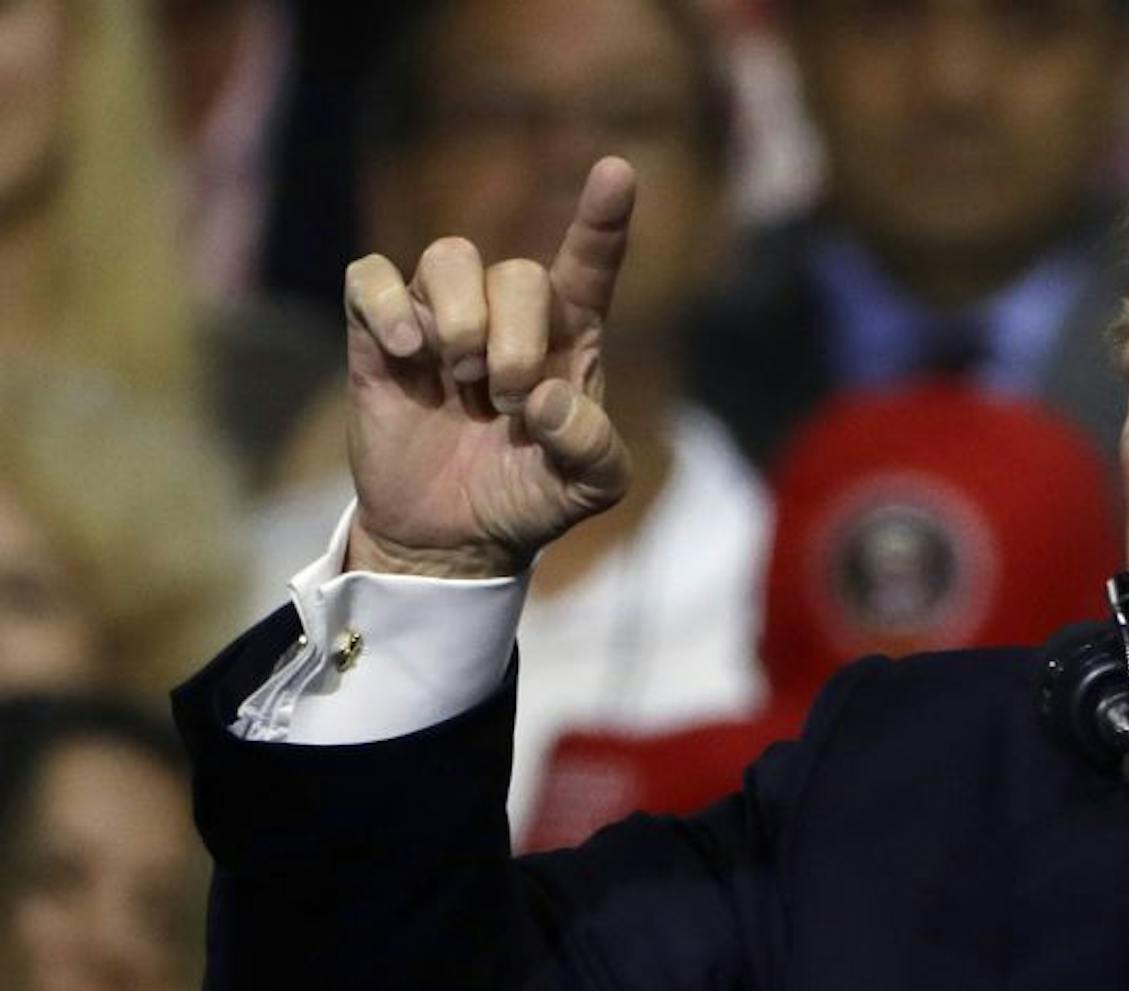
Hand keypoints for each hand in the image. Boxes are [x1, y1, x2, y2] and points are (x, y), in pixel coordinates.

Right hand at [340, 158, 637, 577]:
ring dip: (460, 318)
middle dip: (514, 337)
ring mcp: (440, 320)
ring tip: (462, 378)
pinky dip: (385, 303)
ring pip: (449, 258)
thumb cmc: (529, 497)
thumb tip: (549, 401)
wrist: (455, 538)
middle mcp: (506, 315)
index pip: (589, 264)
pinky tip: (404, 351)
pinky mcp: (378, 337)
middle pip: (515, 271)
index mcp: (567, 339)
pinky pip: (371, 277)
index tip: (617, 173)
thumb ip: (593, 449)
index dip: (602, 220)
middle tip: (507, 399)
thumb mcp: (587, 488)